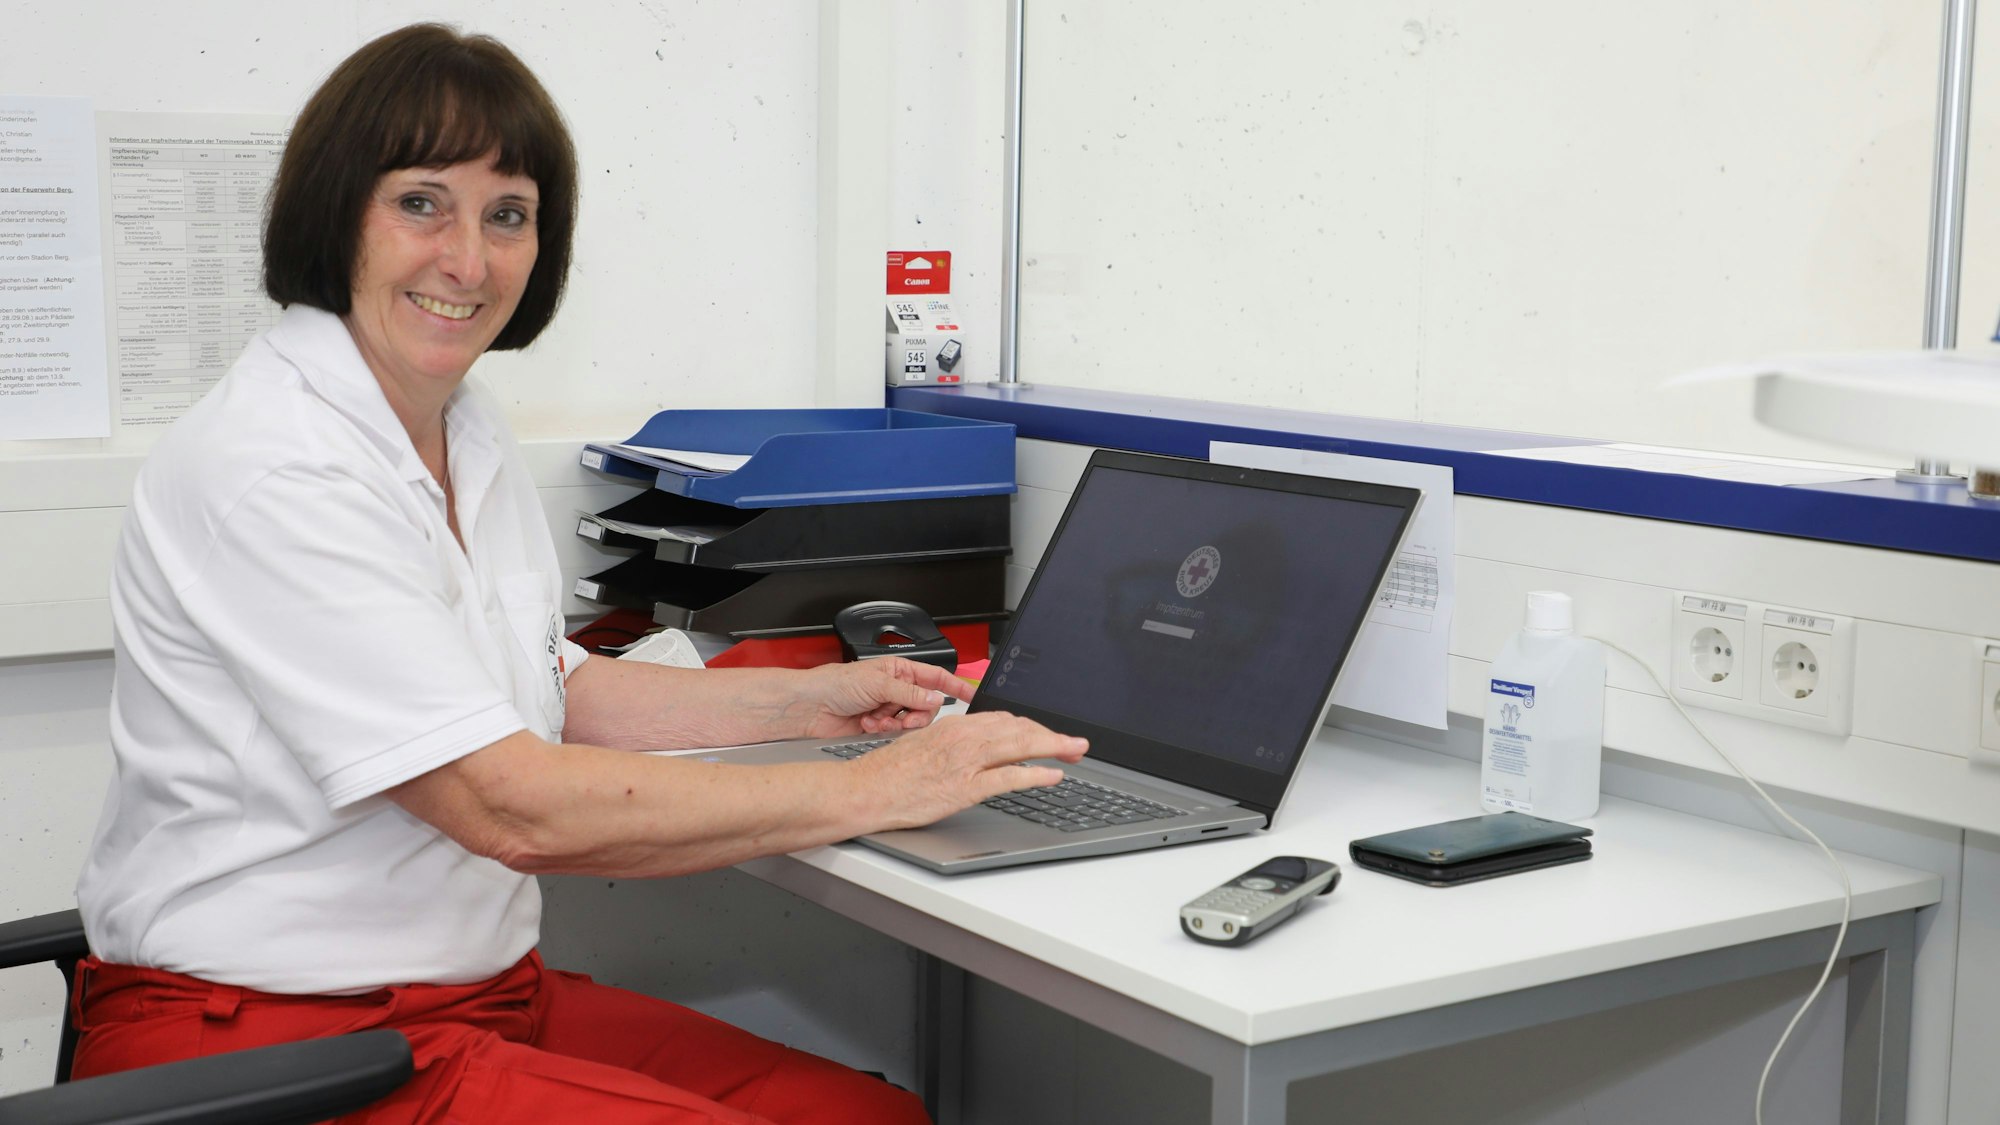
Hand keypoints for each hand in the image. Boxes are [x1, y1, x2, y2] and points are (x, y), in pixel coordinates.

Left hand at [794, 657, 977, 739]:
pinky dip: (883, 729)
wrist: (810, 706)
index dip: (955, 686)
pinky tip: (867, 723)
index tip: (971, 696)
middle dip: (916, 713)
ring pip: (912, 722)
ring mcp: (888, 708)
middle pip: (926, 705)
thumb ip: (910, 693)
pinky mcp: (879, 726)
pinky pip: (896, 733)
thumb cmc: (835, 683)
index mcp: (900, 670)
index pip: (936, 677)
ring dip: (896, 722)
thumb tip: (935, 698)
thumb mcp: (878, 683)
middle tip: (901, 717)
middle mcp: (896, 689)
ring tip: (877, 718)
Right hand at [850, 711, 1088, 829]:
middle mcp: (963, 738)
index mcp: (953, 726)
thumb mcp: (923, 745)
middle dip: (1052, 734)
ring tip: (1075, 751)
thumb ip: (952, 744)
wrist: (864, 790)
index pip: (1004, 719)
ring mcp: (965, 762)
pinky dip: (1035, 774)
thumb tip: (975, 750)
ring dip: (1054, 746)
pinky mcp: (964, 787)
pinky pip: (1008, 777)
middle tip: (1075, 743)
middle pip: (1019, 728)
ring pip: (1020, 745)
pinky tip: (1052, 775)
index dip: (1033, 726)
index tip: (1049, 734)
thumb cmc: (887, 774)